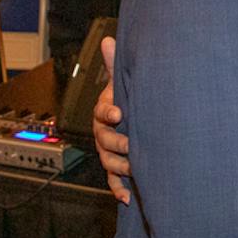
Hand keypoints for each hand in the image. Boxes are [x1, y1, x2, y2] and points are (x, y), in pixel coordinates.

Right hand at [93, 35, 131, 204]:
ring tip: (135, 169)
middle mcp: (103, 134)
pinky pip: (112, 181)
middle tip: (131, 144)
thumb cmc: (126, 100)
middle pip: (104, 141)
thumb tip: (108, 39)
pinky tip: (127, 198)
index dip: (109, 112)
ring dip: (120, 167)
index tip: (120, 113)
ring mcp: (108, 152)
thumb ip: (114, 64)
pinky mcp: (115, 169)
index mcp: (104, 111)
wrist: (130, 120)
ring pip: (109, 162)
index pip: (102, 112)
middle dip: (117, 143)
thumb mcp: (121, 82)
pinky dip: (118, 190)